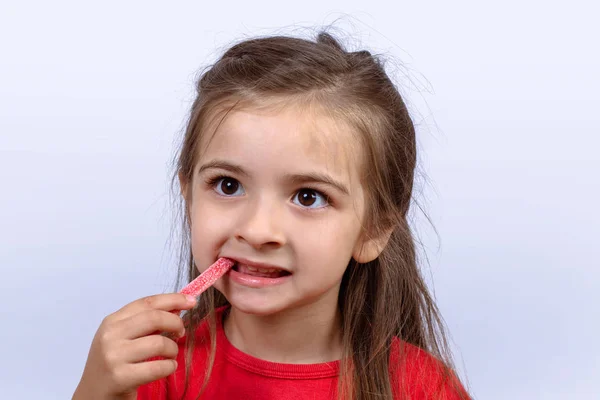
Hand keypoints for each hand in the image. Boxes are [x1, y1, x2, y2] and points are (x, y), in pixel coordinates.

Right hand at [72, 293, 196, 399]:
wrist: (93, 396)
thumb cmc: (114, 365)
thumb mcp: (123, 338)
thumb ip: (145, 323)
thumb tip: (177, 307)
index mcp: (112, 322)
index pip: (147, 303)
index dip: (173, 299)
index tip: (191, 301)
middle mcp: (110, 336)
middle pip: (154, 318)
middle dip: (176, 323)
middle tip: (181, 332)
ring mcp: (113, 356)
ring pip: (159, 343)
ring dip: (173, 349)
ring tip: (170, 355)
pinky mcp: (120, 377)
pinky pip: (158, 367)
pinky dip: (169, 367)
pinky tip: (167, 368)